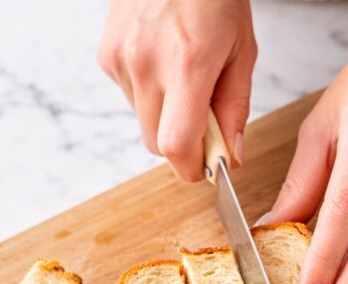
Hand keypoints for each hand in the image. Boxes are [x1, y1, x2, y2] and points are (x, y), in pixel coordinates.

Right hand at [97, 0, 256, 180]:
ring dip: (166, 116)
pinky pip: (130, 96)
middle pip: (156, 144)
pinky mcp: (106, 55)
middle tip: (206, 121)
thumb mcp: (242, 50)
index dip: (191, 168)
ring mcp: (120, 59)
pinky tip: (164, 61)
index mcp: (187, 65)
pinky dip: (150, 93)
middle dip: (183, 145)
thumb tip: (232, 155)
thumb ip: (235, 108)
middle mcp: (146, 64)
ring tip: (185, 76)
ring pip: (143, 121)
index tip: (208, 168)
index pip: (175, 146)